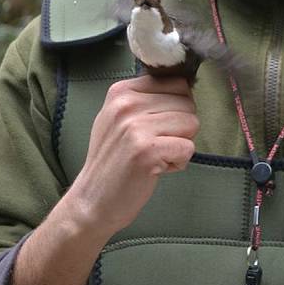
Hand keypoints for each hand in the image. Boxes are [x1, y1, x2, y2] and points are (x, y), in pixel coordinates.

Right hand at [68, 74, 198, 236]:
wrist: (91, 201)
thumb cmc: (113, 160)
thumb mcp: (119, 117)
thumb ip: (148, 99)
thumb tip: (187, 85)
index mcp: (121, 91)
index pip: (177, 83)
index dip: (176, 108)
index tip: (154, 127)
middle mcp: (127, 104)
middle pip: (188, 102)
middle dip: (180, 127)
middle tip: (155, 145)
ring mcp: (135, 127)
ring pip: (192, 123)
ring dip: (180, 144)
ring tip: (154, 156)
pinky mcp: (147, 151)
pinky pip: (188, 148)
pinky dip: (178, 163)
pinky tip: (156, 169)